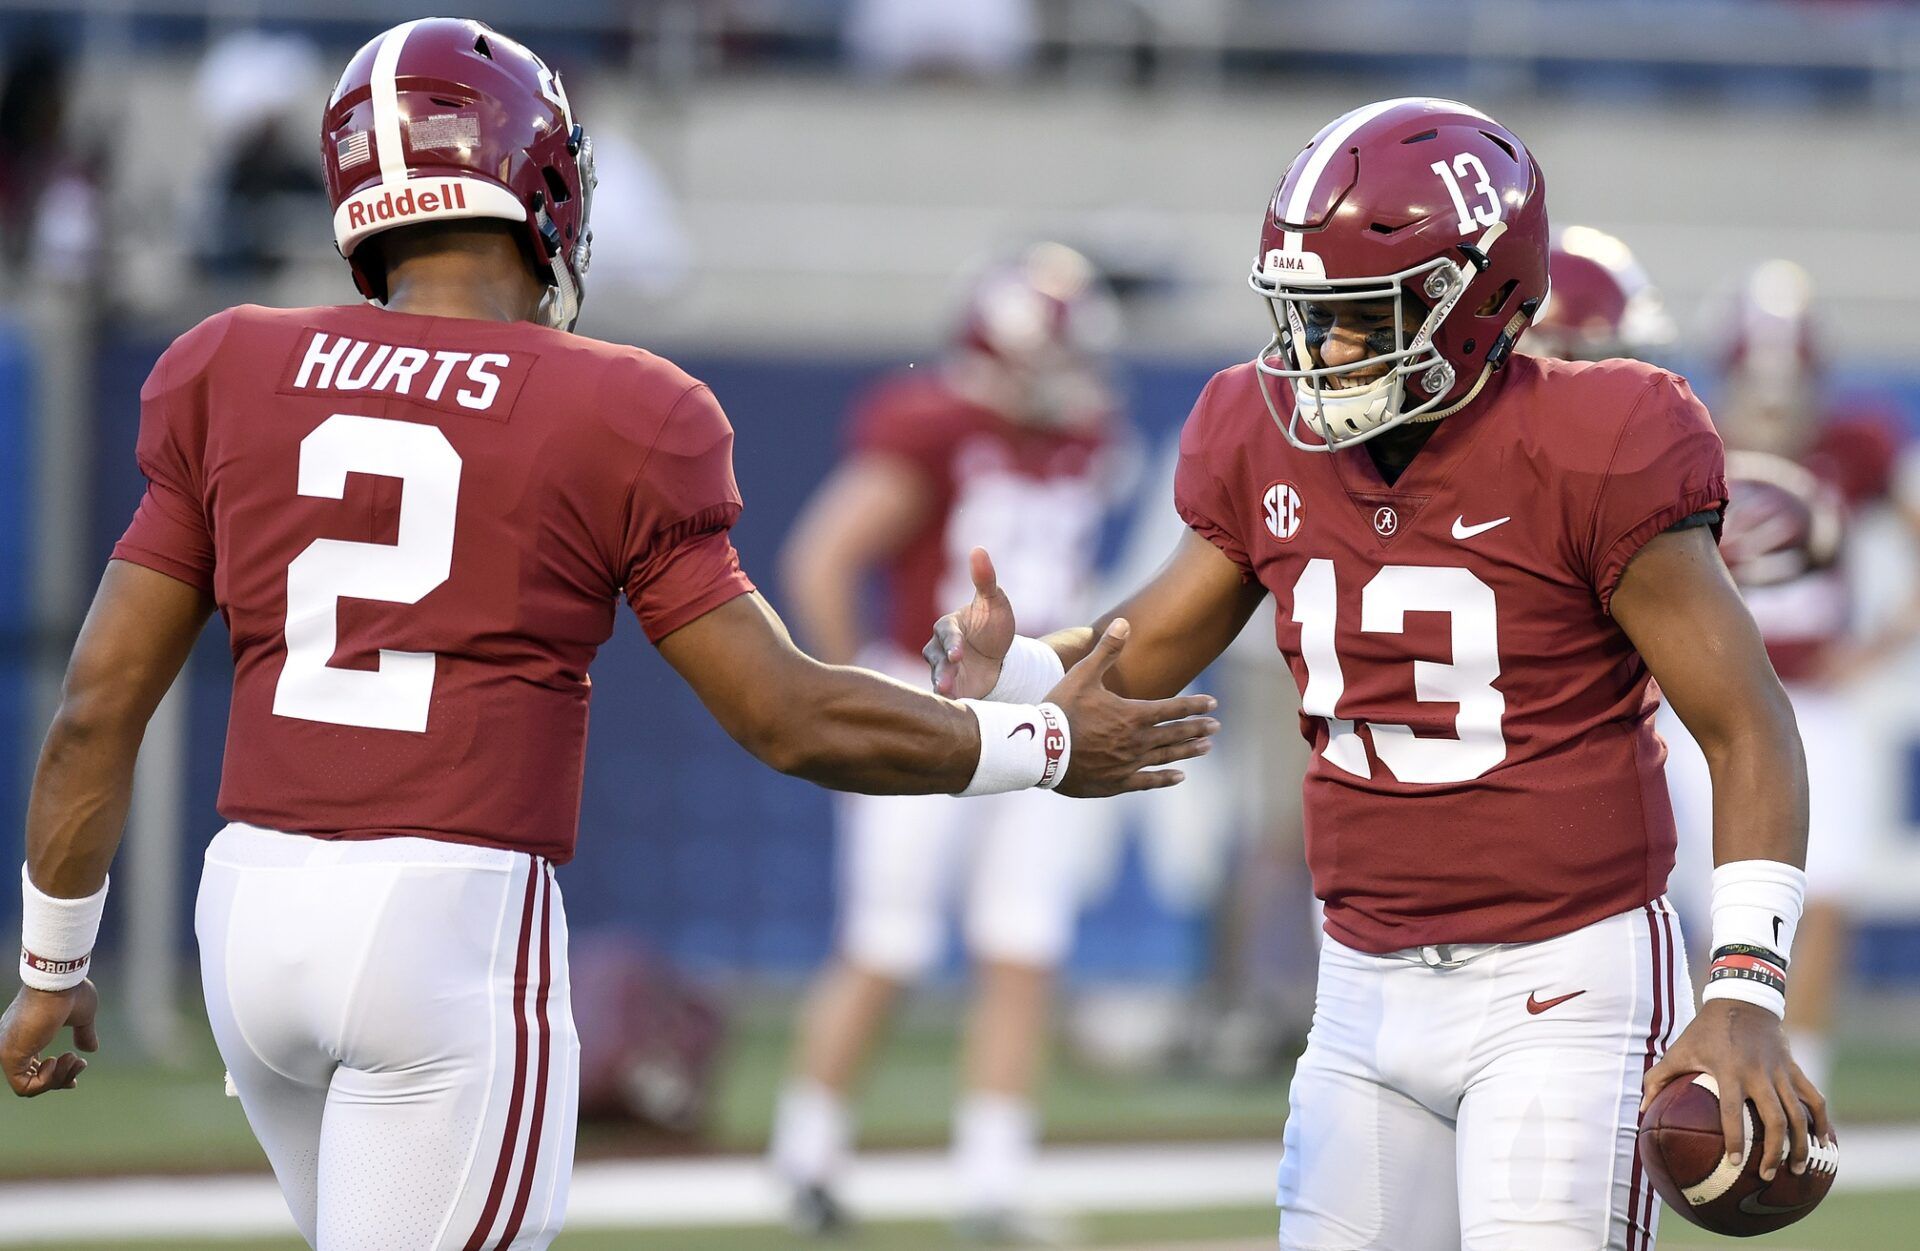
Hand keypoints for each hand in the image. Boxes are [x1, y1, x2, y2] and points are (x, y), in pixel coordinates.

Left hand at [1, 979, 99, 1096]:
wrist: (58, 982)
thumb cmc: (69, 993)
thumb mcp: (82, 1016)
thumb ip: (83, 1033)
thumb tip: (90, 1048)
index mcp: (26, 1036)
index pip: (32, 1068)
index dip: (56, 1076)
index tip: (78, 1066)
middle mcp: (12, 1046)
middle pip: (32, 1081)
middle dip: (62, 1078)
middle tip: (79, 1062)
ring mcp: (8, 1051)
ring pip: (29, 1086)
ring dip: (58, 1079)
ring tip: (72, 1058)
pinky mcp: (9, 1055)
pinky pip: (24, 1087)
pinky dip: (45, 1081)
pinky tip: (57, 1060)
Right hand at [925, 547, 1015, 698]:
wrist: (1000, 657)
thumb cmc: (993, 624)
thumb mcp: (994, 601)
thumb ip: (985, 579)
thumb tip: (979, 549)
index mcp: (948, 627)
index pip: (947, 635)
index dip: (952, 644)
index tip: (959, 654)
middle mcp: (940, 649)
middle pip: (938, 660)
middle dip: (943, 671)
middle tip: (946, 683)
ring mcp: (945, 671)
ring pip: (939, 679)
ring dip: (942, 689)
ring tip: (948, 699)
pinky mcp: (953, 690)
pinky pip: (948, 697)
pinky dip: (951, 704)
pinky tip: (957, 712)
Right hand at [1045, 618, 1217, 797]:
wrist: (1041, 750)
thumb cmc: (1061, 709)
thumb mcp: (1083, 675)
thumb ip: (1106, 650)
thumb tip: (1123, 622)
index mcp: (1132, 714)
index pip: (1172, 708)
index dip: (1194, 705)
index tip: (1213, 703)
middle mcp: (1136, 741)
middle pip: (1175, 733)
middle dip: (1197, 728)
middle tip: (1215, 726)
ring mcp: (1128, 763)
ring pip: (1166, 756)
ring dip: (1188, 751)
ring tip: (1206, 748)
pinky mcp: (1116, 782)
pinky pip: (1147, 781)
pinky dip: (1164, 779)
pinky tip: (1179, 777)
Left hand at [1643, 998, 1832, 1180]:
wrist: (1742, 1000)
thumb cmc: (1704, 1031)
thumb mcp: (1678, 1050)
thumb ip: (1657, 1079)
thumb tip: (1641, 1110)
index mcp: (1728, 1071)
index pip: (1733, 1112)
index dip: (1736, 1139)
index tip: (1736, 1164)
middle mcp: (1758, 1074)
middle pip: (1774, 1119)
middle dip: (1774, 1151)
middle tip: (1769, 1176)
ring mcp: (1780, 1072)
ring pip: (1798, 1113)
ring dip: (1801, 1143)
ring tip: (1798, 1169)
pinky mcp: (1794, 1069)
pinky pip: (1815, 1098)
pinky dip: (1823, 1121)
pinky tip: (1825, 1143)